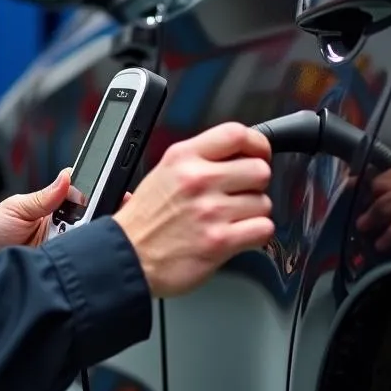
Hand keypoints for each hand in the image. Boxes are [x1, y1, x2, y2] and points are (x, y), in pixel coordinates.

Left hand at [0, 169, 85, 262]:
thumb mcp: (17, 208)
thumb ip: (43, 197)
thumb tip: (66, 177)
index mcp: (51, 206)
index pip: (77, 194)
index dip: (86, 192)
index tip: (88, 192)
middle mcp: (59, 225)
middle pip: (85, 217)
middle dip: (83, 216)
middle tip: (70, 219)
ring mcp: (58, 245)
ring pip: (81, 238)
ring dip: (76, 236)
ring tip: (62, 235)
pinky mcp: (56, 265)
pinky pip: (71, 258)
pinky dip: (70, 255)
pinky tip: (62, 252)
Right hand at [113, 122, 274, 298]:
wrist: (127, 256)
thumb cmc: (144, 219)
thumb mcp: (163, 172)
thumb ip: (199, 159)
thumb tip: (237, 154)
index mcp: (183, 157)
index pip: (236, 134)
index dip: (258, 144)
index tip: (259, 154)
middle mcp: (198, 179)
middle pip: (259, 169)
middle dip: (255, 184)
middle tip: (241, 193)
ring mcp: (210, 211)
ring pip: (264, 202)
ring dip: (254, 212)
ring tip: (232, 218)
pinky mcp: (220, 241)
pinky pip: (263, 229)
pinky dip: (256, 233)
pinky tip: (239, 234)